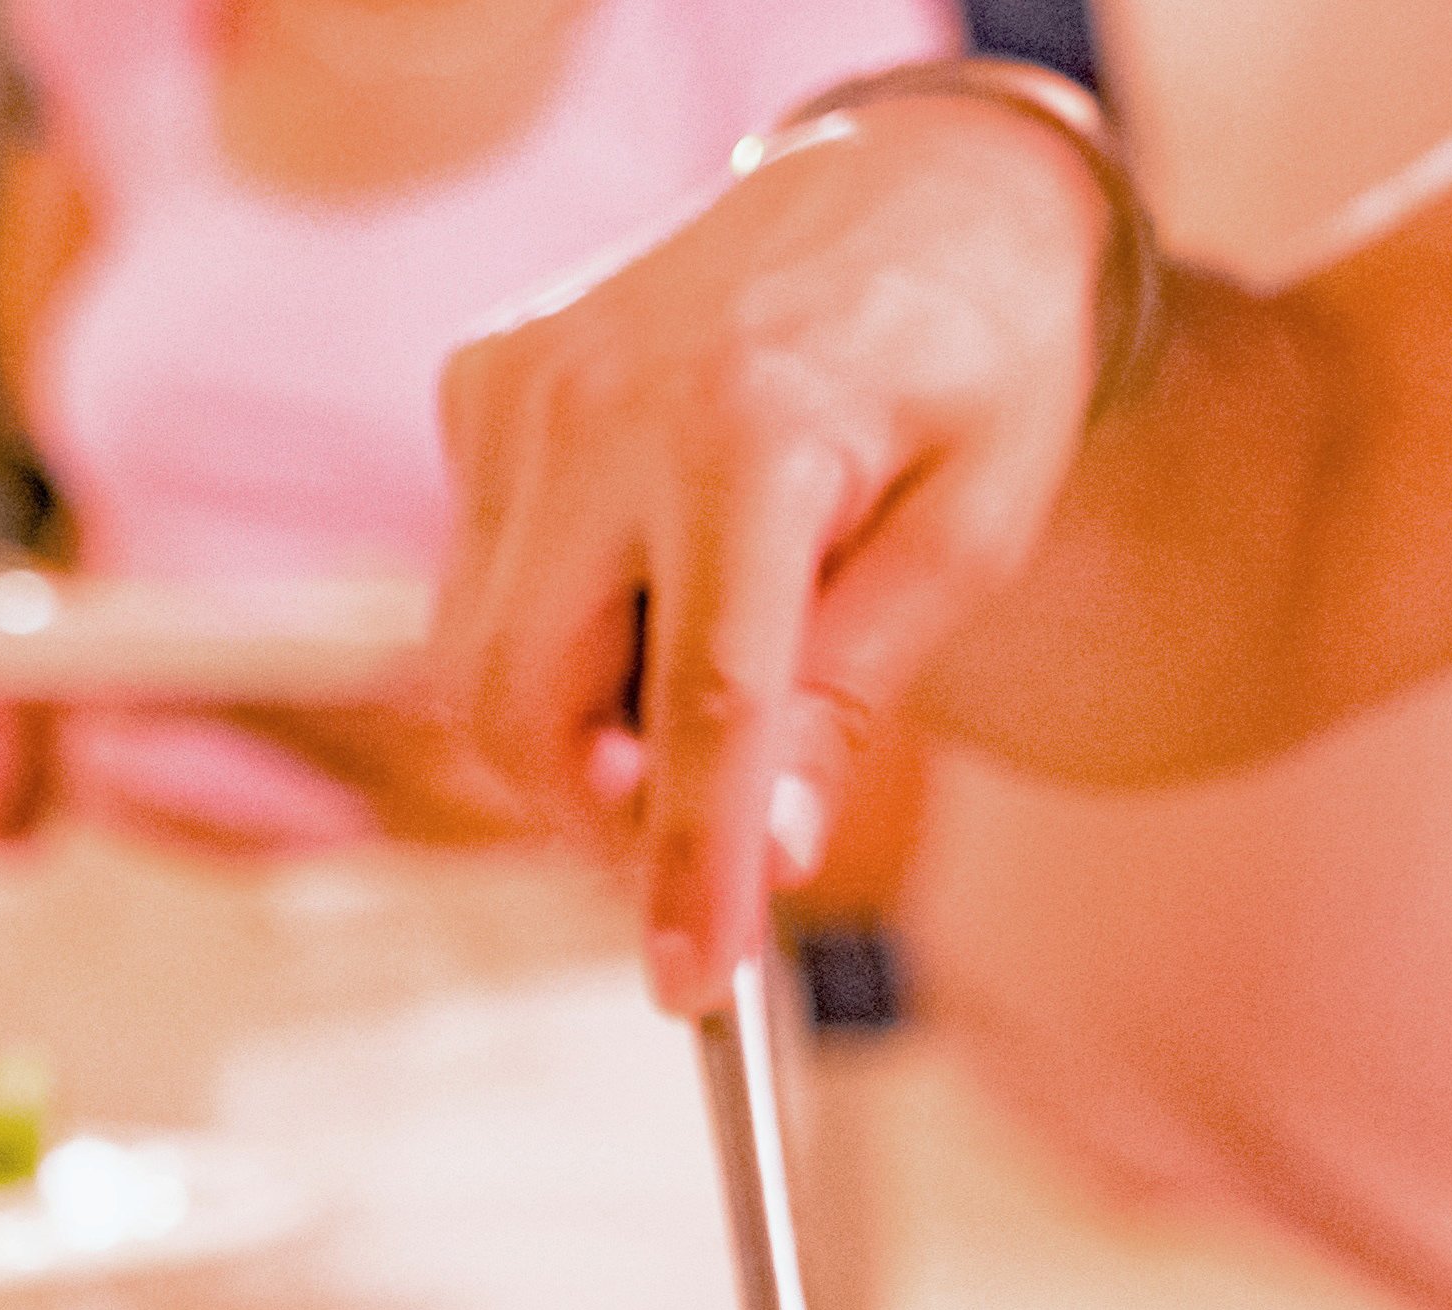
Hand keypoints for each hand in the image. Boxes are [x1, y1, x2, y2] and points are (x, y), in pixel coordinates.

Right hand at [429, 90, 1127, 1004]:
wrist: (906, 179)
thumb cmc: (969, 357)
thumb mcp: (974, 527)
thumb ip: (860, 689)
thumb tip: (764, 852)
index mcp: (754, 424)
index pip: (701, 704)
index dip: (689, 865)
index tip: (693, 987)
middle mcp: (602, 399)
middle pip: (528, 704)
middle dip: (601, 806)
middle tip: (699, 835)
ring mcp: (517, 386)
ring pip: (478, 660)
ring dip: (578, 714)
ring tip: (698, 658)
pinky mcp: (476, 384)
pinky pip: (477, 578)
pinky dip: (554, 623)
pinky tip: (651, 560)